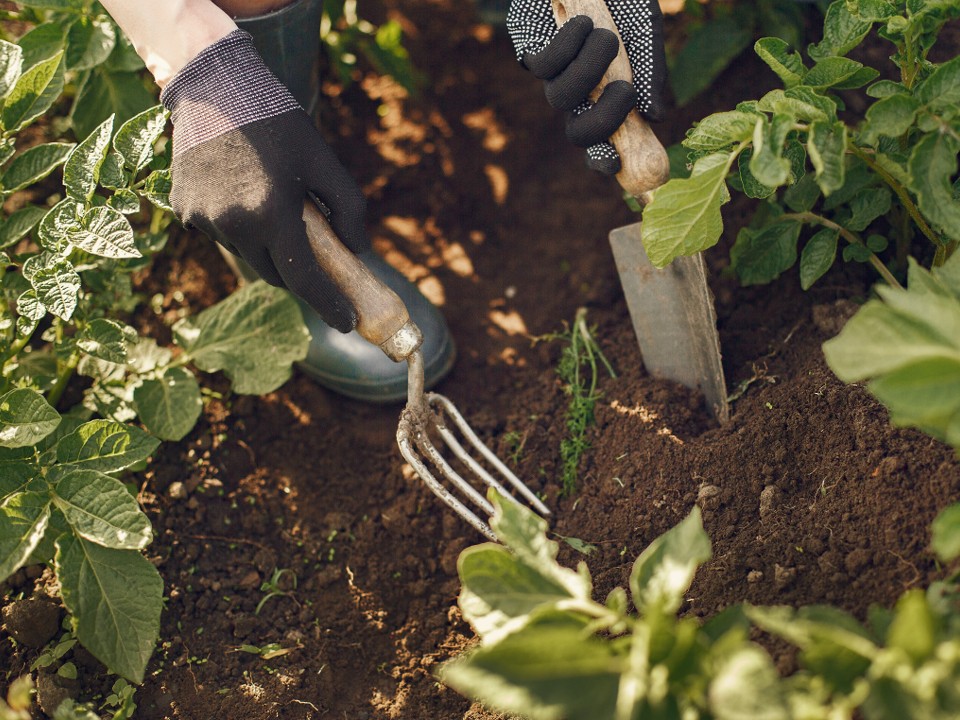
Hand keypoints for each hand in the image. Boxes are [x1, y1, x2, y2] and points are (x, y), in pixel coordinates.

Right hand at [161, 30, 367, 332]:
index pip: (304, 280)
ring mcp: (202, 220)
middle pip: (275, 274)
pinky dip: (238, 228)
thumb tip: (359, 250)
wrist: (213, 85)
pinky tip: (242, 194)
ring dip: (266, 246)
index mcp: (271, 214)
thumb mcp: (323, 161)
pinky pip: (220, 235)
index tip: (348, 322)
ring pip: (247, 255)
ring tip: (273, 207)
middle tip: (318, 262)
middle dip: (299, 274)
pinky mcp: (182, 210)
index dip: (329, 305)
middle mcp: (233, 224)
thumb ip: (348, 209)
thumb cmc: (276, 122)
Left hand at [507, 0, 665, 174]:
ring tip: (607, 37)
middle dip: (602, 122)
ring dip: (589, 71)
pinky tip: (583, 24)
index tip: (615, 165)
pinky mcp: (529, 51)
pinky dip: (567, 48)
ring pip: (562, 98)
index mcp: (606, 95)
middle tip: (625, 91)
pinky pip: (544, 67)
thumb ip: (652, 71)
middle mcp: (579, 92)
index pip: (602, 141)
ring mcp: (553, 75)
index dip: (604, 159)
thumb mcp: (644, 30)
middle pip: (578, 133)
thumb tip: (657, 116)